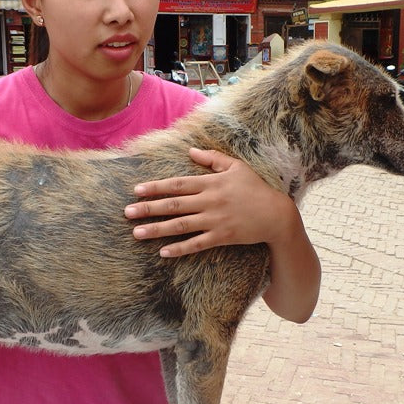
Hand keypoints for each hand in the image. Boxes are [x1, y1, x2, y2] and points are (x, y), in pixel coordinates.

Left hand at [124, 148, 292, 256]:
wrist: (277, 214)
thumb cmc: (255, 188)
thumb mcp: (236, 167)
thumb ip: (212, 159)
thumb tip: (190, 151)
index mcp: (211, 183)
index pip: (177, 184)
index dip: (156, 187)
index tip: (137, 190)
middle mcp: (209, 201)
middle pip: (173, 205)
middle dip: (148, 208)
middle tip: (127, 213)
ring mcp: (215, 220)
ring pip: (180, 225)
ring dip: (157, 229)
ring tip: (137, 233)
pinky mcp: (222, 237)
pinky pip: (197, 244)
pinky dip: (180, 249)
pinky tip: (163, 252)